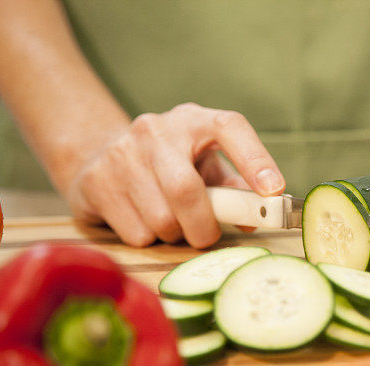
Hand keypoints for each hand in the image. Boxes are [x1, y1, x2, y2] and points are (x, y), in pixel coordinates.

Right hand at [66, 103, 284, 247]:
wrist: (98, 153)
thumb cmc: (170, 166)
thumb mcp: (205, 167)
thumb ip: (232, 190)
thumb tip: (254, 217)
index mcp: (194, 121)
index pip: (230, 128)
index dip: (255, 160)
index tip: (274, 191)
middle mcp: (156, 130)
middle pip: (186, 191)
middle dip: (203, 226)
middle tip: (206, 236)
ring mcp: (121, 153)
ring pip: (162, 220)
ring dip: (174, 235)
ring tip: (170, 221)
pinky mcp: (95, 181)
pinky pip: (137, 234)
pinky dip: (148, 239)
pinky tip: (142, 220)